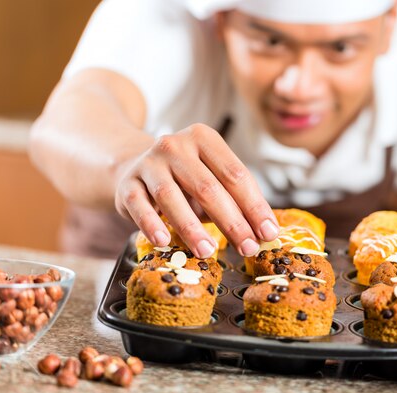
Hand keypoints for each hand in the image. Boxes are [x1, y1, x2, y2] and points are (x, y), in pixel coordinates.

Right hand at [115, 123, 278, 256]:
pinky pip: (138, 205)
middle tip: (248, 248)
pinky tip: (165, 241)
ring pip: (171, 196)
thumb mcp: (213, 178)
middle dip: (232, 222)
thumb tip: (266, 232)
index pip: (236, 174)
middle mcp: (175, 145)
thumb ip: (236, 199)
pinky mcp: (127, 183)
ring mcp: (149, 162)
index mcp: (204, 138)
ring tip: (209, 251)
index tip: (269, 232)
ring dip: (192, 227)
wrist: (135, 166)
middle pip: (208, 187)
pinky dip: (151, 224)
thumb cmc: (186, 178)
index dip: (255, 206)